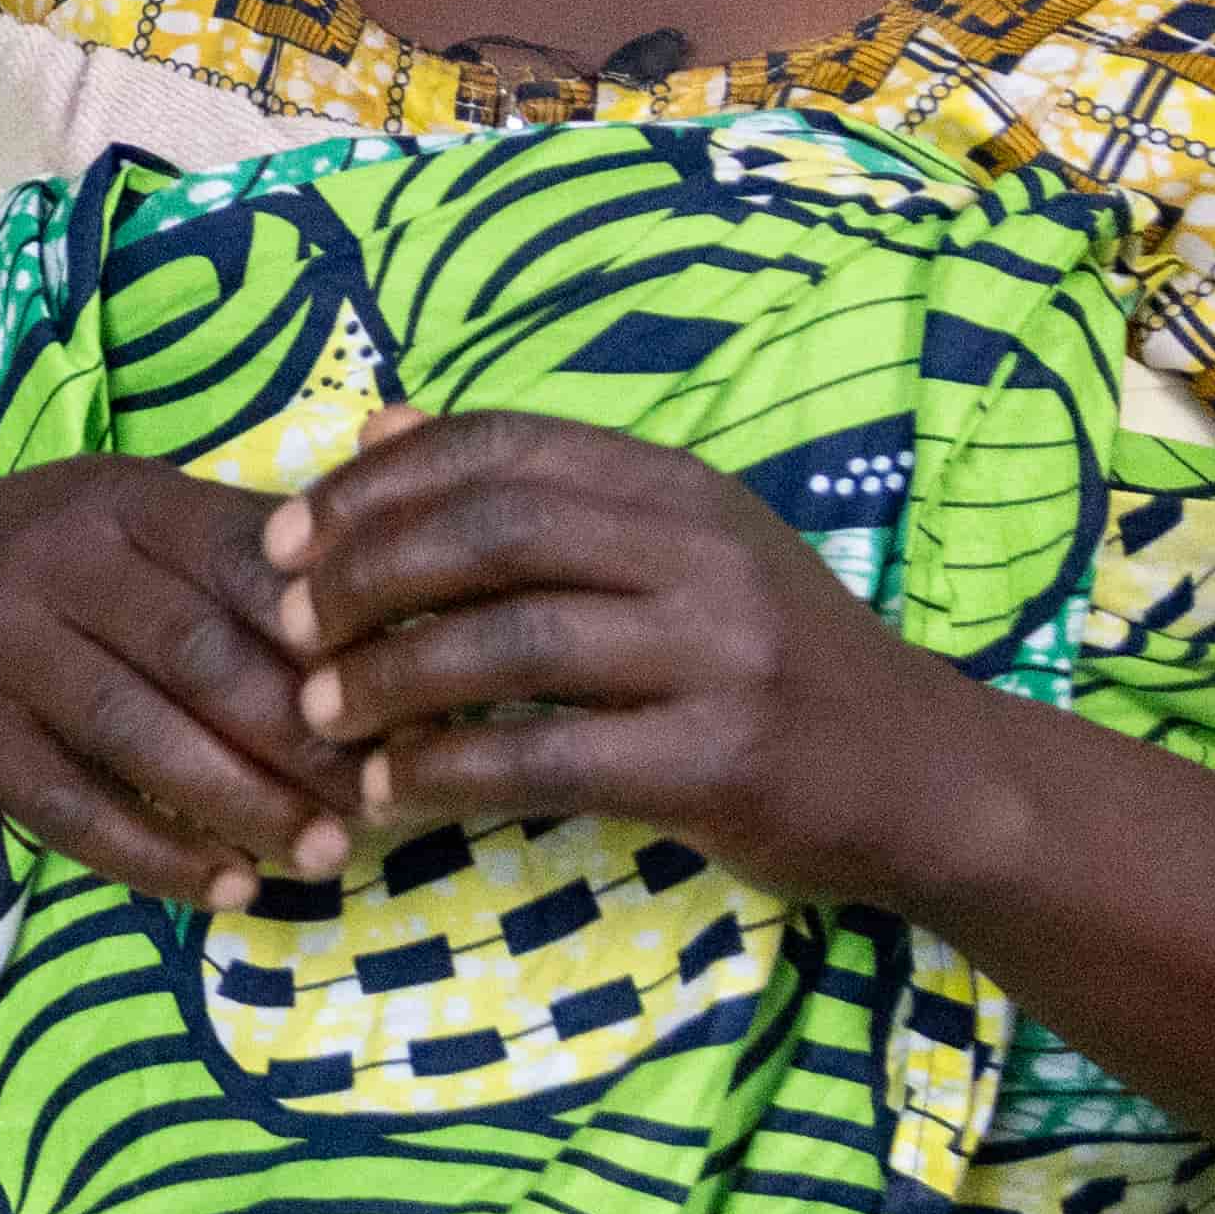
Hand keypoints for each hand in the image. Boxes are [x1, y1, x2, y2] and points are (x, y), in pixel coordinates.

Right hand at [0, 459, 359, 908]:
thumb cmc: (48, 561)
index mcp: (123, 499)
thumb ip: (247, 547)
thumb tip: (403, 591)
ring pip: (133, 733)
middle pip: (195, 654)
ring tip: (321, 856)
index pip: (242, 562)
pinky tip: (224, 887)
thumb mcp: (135, 517)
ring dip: (237, 803)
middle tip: (377, 802)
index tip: (401, 703)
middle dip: (297, 737)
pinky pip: (64, 802)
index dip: (325, 638)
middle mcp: (55, 558)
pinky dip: (150, 853)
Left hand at [264, 408, 1018, 903]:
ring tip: (319, 708)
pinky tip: (390, 787)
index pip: (500, 448)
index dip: (374, 484)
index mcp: (678, 488)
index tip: (286, 534)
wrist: (927, 780)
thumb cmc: (770, 662)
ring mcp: (718, 657)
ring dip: (390, 677)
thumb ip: (538, 491)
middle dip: (364, 572)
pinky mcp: (718, 762)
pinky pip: (547, 757)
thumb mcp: (675, 548)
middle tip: (287, 622)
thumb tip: (377, 426)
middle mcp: (701, 555)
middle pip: (493, 532)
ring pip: (510, 642)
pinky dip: (448, 769)